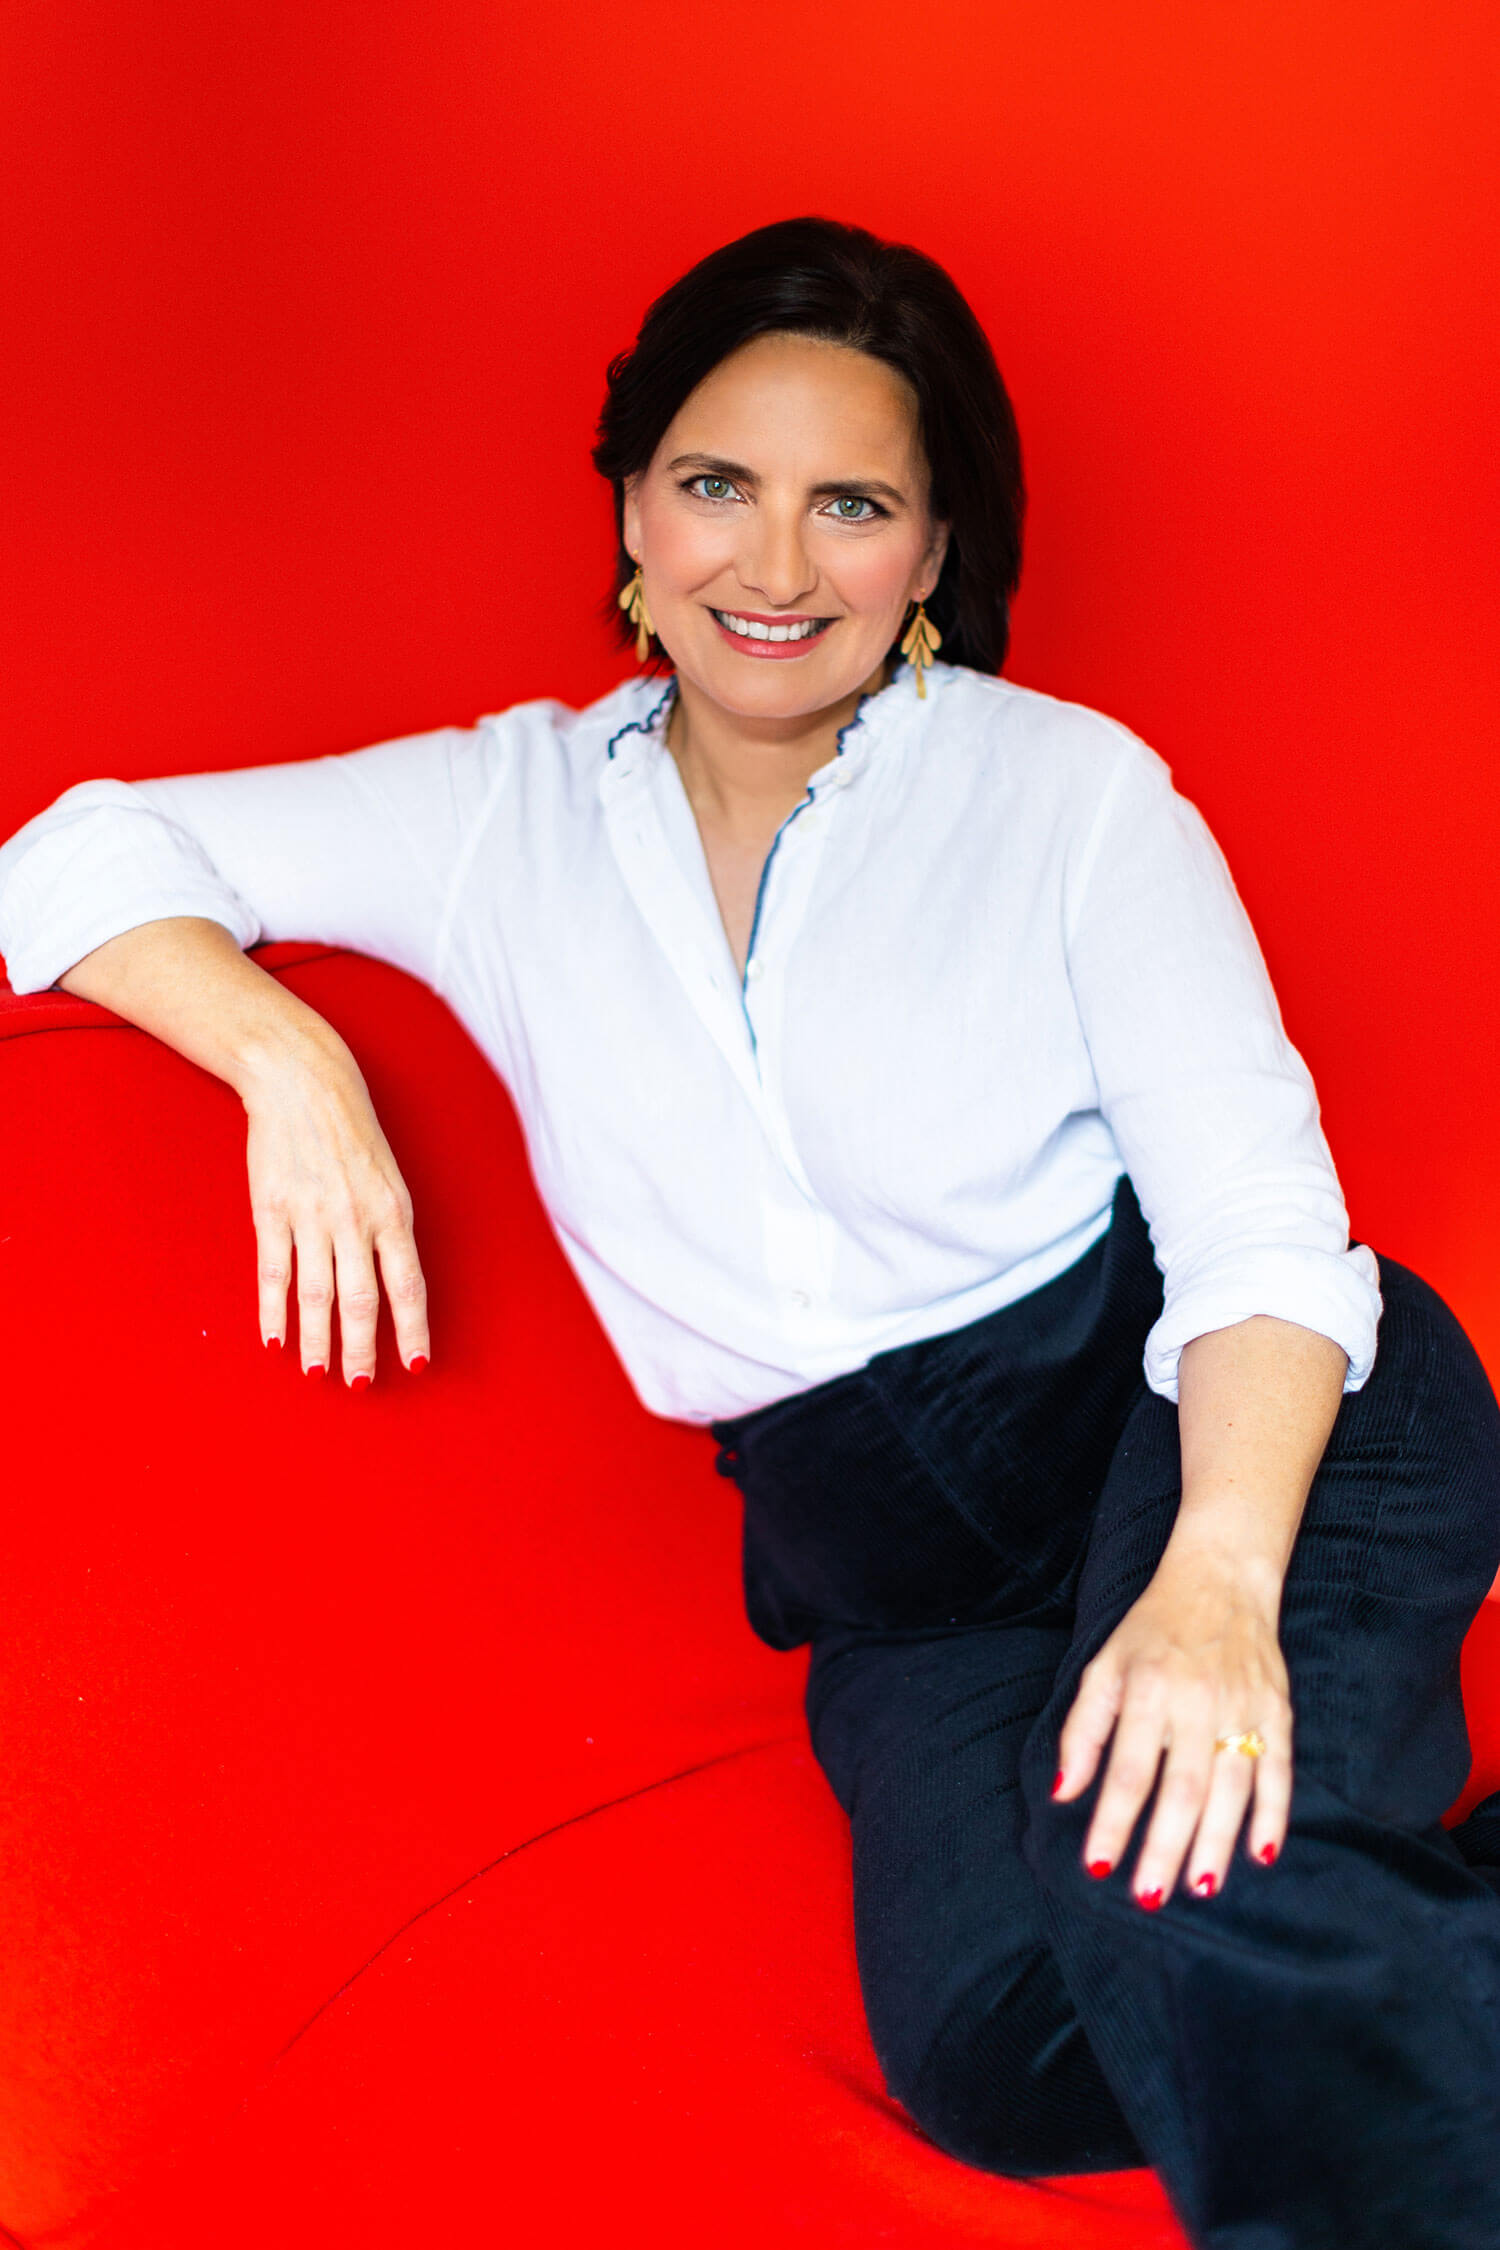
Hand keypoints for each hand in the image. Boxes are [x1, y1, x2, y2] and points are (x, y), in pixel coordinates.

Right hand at [242, 1037, 429, 1386]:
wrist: (303, 1082)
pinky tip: (274, 1340)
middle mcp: (356, 1219)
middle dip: (362, 1349)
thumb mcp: (389, 1178)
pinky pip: (274, 1272)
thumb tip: (394, 1285)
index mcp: (394, 1211)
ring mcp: (312, 1215)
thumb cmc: (351, 1133)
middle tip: (360, 1385)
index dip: (412, 1328)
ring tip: (319, 1373)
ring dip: (318, 1340)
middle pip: (361, 1300)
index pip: (408, 1284)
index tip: (416, 1363)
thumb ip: (390, 1229)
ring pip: (316, 1294)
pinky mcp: (272, 1209)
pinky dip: (273, 1312)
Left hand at [1053, 1547, 1291, 1904]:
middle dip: (1164, 1847)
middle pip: (1181, 1789)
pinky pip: (1278, 1772)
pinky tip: (1260, 1853)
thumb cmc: (1152, 1630)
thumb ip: (1083, 1731)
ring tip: (1198, 1888)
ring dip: (1215, 1843)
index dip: (1113, 1822)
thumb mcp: (1104, 1667)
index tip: (1098, 1866)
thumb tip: (1064, 1792)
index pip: (1128, 1771)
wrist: (1221, 1581)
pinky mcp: (1278, 1711)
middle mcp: (1196, 1701)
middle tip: (1149, 1896)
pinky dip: (1272, 1814)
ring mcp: (1243, 1708)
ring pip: (1230, 1789)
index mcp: (1147, 1690)